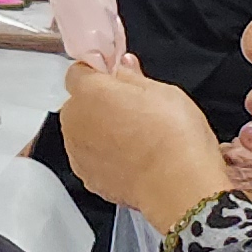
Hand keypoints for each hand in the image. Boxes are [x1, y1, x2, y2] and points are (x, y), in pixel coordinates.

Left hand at [60, 57, 232, 230]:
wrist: (177, 184)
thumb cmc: (174, 137)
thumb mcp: (163, 91)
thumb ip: (133, 76)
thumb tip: (124, 67)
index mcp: (89, 92)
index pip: (80, 72)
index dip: (99, 73)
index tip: (116, 77)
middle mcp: (75, 121)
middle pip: (80, 103)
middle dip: (102, 103)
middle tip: (135, 110)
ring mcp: (77, 151)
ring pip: (84, 131)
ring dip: (102, 131)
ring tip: (138, 137)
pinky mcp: (86, 175)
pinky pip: (91, 157)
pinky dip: (106, 156)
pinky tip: (133, 157)